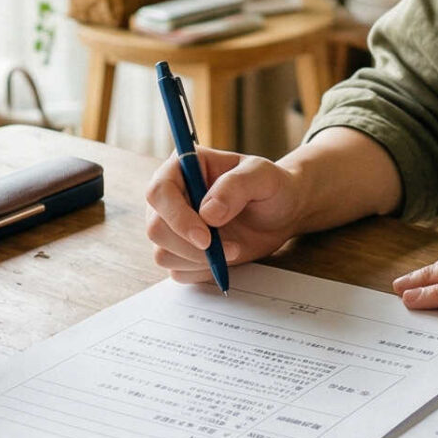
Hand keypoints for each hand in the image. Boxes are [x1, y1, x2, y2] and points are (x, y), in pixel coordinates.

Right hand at [143, 147, 308, 283]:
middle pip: (156, 228)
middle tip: (231, 249)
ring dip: (199, 260)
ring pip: (163, 253)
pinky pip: (177, 271)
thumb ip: (236, 186)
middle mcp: (171, 196)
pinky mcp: (180, 250)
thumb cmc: (271, 187)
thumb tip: (207, 213)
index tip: (206, 237)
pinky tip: (225, 258)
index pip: (159, 192)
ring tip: (234, 249)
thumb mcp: (263, 176)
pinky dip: (202, 271)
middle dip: (190, 246)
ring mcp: (173, 225)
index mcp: (183, 166)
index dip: (177, 217)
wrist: (281, 213)